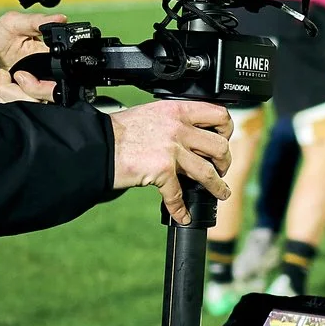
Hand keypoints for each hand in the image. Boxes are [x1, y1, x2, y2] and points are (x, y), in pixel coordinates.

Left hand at [0, 11, 62, 100]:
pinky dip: (2, 97)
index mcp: (47, 60)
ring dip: (9, 92)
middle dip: (25, 91)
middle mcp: (42, 78)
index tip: (23, 75)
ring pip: (29, 106)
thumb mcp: (14, 23)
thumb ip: (37, 21)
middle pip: (45, 99)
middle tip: (15, 75)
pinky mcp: (14, 100)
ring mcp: (28, 91)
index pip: (59, 83)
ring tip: (3, 76)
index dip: (45, 87)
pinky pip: (12, 108)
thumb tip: (61, 19)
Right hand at [108, 99, 232, 224]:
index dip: (226, 130)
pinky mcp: (162, 169)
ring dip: (218, 186)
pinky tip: (182, 215)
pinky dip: (181, 209)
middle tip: (221, 169)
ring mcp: (171, 149)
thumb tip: (192, 137)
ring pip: (208, 171)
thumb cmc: (119, 132)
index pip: (218, 114)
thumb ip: (174, 122)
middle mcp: (178, 127)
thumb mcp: (152, 115)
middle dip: (224, 162)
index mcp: (177, 110)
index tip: (224, 140)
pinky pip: (178, 195)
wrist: (98, 145)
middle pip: (219, 146)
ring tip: (220, 193)